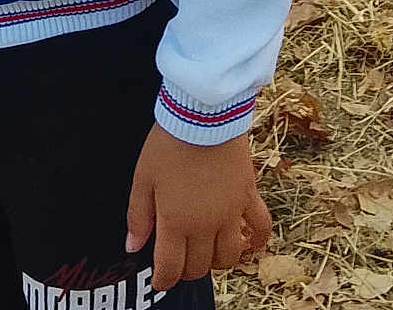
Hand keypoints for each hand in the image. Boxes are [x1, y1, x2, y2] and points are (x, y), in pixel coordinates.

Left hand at [125, 126, 271, 290]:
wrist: (204, 113)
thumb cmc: (169, 143)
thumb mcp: (143, 178)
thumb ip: (138, 216)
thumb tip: (132, 246)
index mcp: (176, 222)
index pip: (170, 269)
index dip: (163, 280)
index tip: (159, 280)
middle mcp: (206, 224)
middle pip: (199, 266)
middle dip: (186, 269)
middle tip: (179, 259)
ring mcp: (231, 212)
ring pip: (229, 257)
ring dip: (217, 261)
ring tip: (207, 251)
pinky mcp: (249, 195)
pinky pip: (260, 227)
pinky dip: (256, 241)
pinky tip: (250, 244)